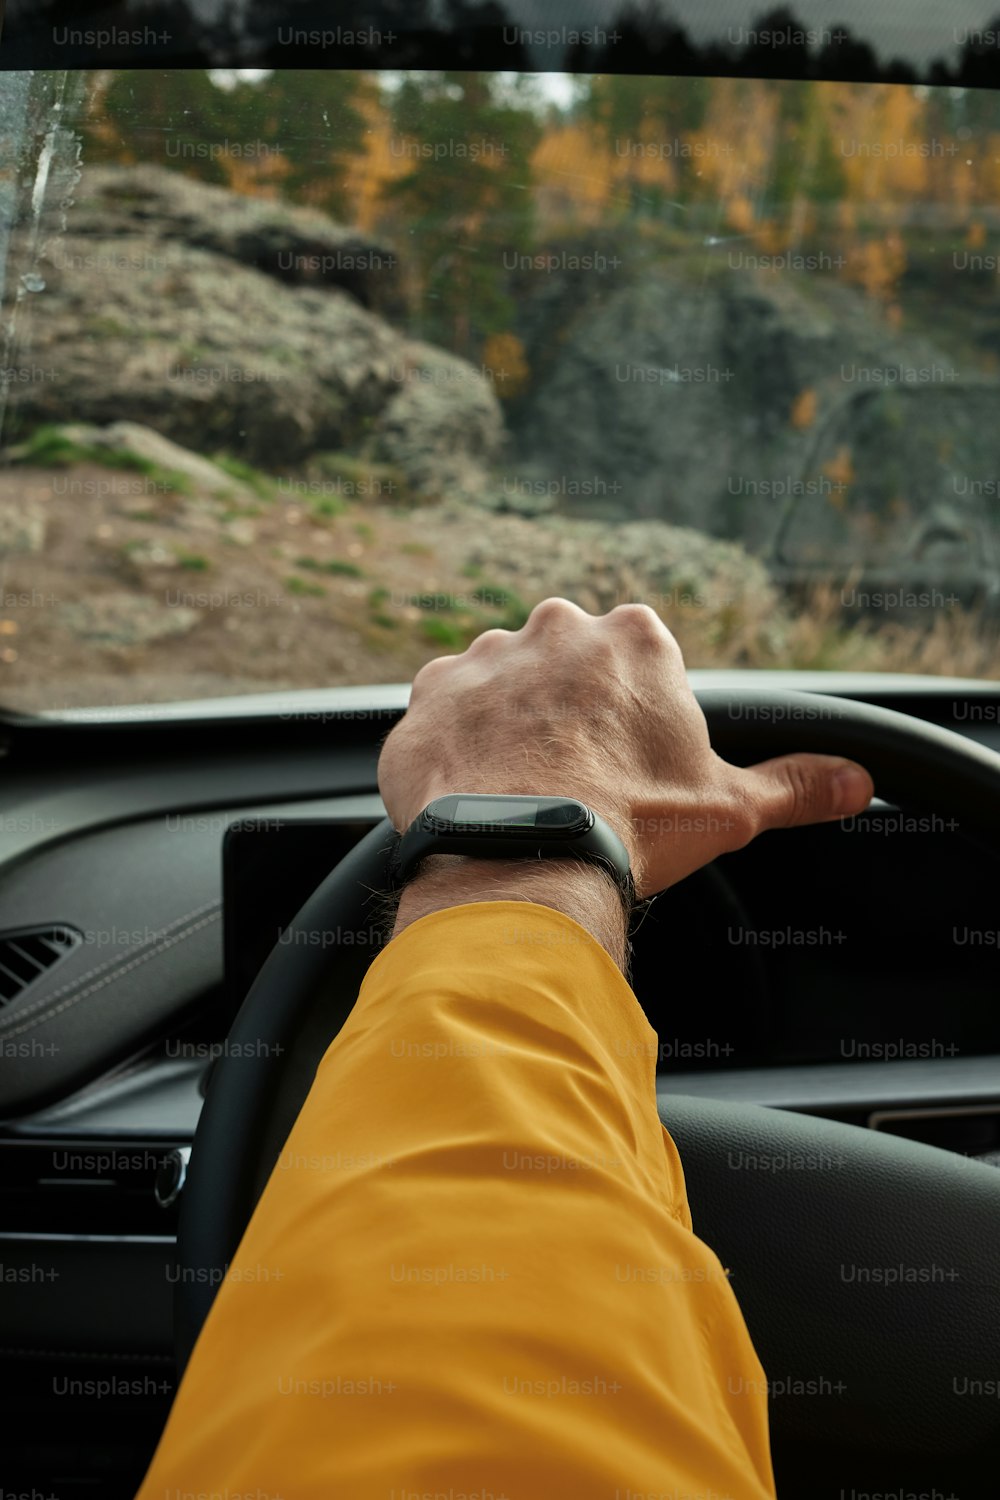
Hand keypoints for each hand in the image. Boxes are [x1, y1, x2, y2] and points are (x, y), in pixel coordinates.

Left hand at [378, 598, 872, 899]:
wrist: (523, 856)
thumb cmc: (630, 825)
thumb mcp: (730, 808)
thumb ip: (795, 785)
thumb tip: (856, 782)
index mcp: (632, 639)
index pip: (637, 661)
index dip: (632, 718)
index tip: (626, 764)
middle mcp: (554, 629)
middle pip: (566, 668)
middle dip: (568, 715)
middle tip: (574, 782)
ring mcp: (484, 659)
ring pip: (502, 687)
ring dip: (509, 728)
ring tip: (520, 794)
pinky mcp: (427, 696)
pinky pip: (443, 714)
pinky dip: (455, 746)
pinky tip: (474, 792)